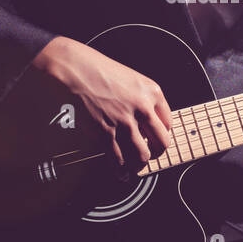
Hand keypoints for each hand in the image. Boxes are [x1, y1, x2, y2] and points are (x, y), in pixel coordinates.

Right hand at [32, 36, 172, 172]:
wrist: (74, 68)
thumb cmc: (98, 69)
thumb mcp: (131, 78)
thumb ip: (141, 99)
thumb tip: (144, 121)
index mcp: (153, 92)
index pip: (168, 123)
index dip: (161, 135)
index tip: (155, 140)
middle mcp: (143, 108)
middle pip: (161, 143)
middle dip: (155, 154)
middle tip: (149, 156)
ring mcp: (125, 122)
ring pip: (141, 156)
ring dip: (138, 166)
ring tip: (134, 168)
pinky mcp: (105, 132)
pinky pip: (118, 159)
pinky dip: (120, 171)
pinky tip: (121, 173)